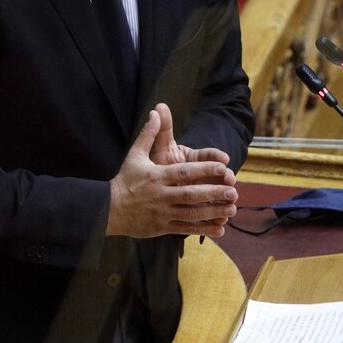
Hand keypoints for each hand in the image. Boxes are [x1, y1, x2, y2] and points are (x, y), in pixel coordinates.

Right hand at [106, 109, 237, 238]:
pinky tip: (220, 230)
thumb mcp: (134, 154)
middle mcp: (161, 195)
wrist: (108, 208)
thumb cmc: (125, 180)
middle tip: (233, 191)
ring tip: (231, 210)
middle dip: (214, 193)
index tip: (222, 167)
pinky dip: (203, 230)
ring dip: (213, 212)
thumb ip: (148, 134)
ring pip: (191, 213)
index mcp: (157, 176)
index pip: (184, 172)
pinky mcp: (162, 227)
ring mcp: (162, 213)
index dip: (204, 169)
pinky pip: (186, 229)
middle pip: (191, 194)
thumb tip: (156, 112)